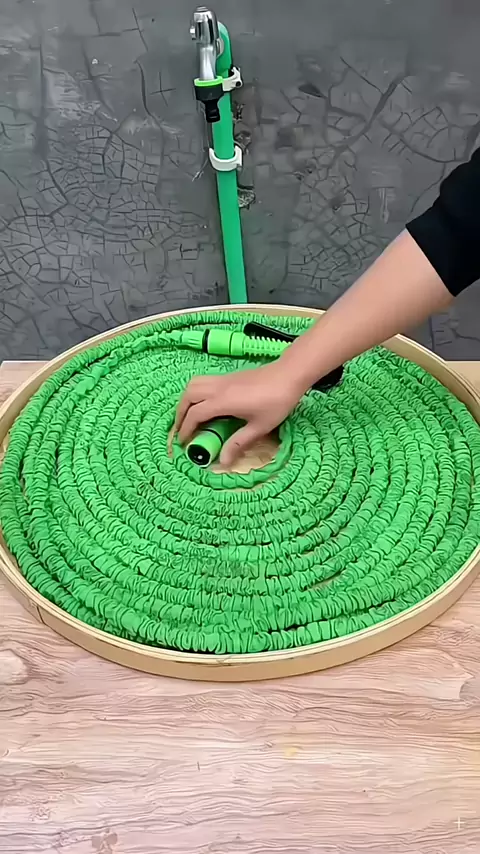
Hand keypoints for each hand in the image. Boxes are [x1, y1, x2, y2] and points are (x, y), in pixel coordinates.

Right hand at [175, 361, 304, 465]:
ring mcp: (222, 379)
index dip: (186, 429)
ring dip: (186, 400)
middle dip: (180, 414)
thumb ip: (239, 443)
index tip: (184, 443)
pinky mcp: (228, 376)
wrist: (289, 375)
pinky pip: (203, 382)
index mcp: (223, 401)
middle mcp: (218, 388)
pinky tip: (205, 404)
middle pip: (188, 397)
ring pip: (193, 385)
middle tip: (181, 430)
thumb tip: (223, 462)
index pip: (195, 414)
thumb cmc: (277, 402)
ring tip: (188, 416)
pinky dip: (196, 393)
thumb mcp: (260, 427)